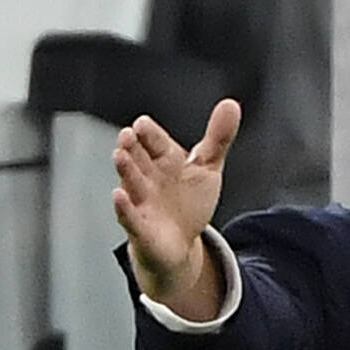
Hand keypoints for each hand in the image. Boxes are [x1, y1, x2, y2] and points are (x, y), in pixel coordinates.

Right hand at [112, 98, 240, 314]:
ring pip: (131, 183)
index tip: (142, 124)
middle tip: (128, 135)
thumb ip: (217, 137)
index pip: (155, 141)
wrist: (179, 244)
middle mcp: (147, 176)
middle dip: (132, 147)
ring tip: (120, 156)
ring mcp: (141, 201)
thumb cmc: (188, 201)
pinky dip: (123, 207)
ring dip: (125, 170)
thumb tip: (231, 105)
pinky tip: (118, 196)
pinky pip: (129, 216)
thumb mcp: (207, 167)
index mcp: (163, 159)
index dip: (149, 134)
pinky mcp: (139, 227)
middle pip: (137, 157)